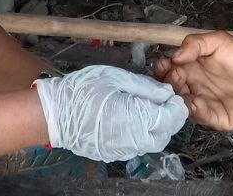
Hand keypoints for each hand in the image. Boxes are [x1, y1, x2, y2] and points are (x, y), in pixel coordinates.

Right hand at [33, 65, 187, 161]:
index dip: (176, 105)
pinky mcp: (115, 154)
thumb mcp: (116, 78)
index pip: (171, 118)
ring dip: (158, 127)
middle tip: (163, 100)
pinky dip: (143, 134)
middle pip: (166, 133)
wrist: (55, 114)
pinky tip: (133, 118)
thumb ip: (145, 87)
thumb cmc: (83, 90)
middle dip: (170, 117)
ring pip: (153, 142)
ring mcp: (124, 150)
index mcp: (136, 118)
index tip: (172, 94)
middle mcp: (134, 140)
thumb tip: (166, 93)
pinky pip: (138, 146)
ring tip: (148, 107)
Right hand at [153, 31, 232, 130]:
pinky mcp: (216, 118)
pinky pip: (201, 117)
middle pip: (171, 89)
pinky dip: (195, 111)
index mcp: (192, 67)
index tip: (163, 65)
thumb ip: (196, 43)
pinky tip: (196, 102)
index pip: (169, 70)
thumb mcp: (220, 41)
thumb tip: (175, 56)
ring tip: (181, 92)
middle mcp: (194, 86)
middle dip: (167, 84)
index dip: (162, 68)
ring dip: (177, 99)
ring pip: (182, 105)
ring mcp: (204, 103)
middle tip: (174, 78)